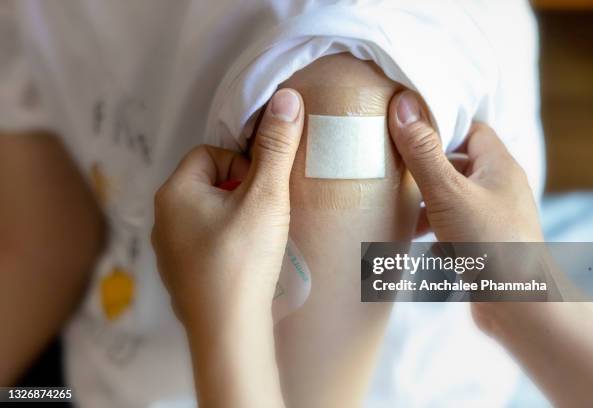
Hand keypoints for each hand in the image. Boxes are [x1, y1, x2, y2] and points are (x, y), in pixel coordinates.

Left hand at [151, 88, 303, 330]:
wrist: (228, 332)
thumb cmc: (243, 259)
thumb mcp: (265, 197)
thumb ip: (276, 147)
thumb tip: (286, 97)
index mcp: (173, 193)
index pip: (210, 154)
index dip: (242, 166)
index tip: (261, 192)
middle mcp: (162, 218)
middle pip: (208, 183)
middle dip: (240, 192)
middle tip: (263, 216)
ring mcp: (167, 251)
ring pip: (208, 214)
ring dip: (235, 217)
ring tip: (258, 240)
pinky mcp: (180, 275)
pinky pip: (204, 242)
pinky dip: (226, 244)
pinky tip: (244, 263)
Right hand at [388, 90, 543, 242]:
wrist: (516, 304)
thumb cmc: (489, 241)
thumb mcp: (448, 192)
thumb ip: (423, 152)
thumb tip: (403, 106)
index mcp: (499, 166)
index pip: (471, 131)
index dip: (441, 127)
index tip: (408, 131)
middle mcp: (499, 187)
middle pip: (457, 163)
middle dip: (425, 166)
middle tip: (394, 167)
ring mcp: (492, 216)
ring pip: (452, 195)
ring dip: (425, 199)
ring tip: (397, 204)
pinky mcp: (483, 242)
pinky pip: (452, 223)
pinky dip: (432, 225)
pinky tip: (411, 234)